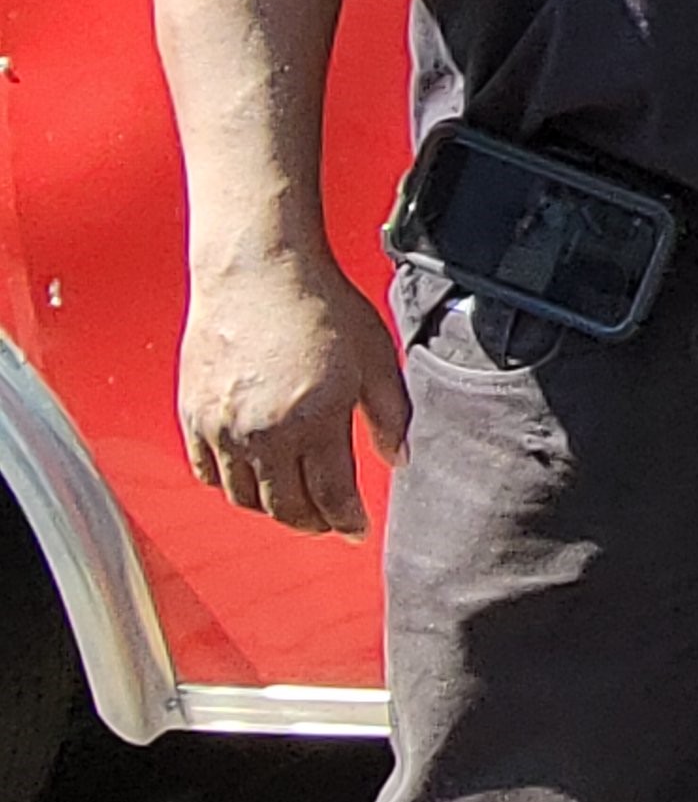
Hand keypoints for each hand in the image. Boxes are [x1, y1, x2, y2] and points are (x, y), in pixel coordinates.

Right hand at [178, 247, 408, 536]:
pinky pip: (206, 472)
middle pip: (285, 507)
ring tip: (294, 503)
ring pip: (243, 497)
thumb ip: (391, 414)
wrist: (258, 270)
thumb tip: (401, 458)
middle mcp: (263, 432)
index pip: (331, 496)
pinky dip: (229, 486)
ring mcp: (222, 427)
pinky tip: (251, 480)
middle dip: (312, 523)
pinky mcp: (193, 416)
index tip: (357, 531)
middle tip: (329, 524)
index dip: (347, 521)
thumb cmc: (321, 306)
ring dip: (271, 509)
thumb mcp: (375, 357)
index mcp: (314, 420)